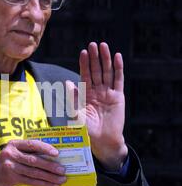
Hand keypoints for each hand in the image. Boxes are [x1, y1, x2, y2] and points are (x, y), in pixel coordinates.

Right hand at [0, 140, 65, 185]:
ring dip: (50, 177)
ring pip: (35, 172)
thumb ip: (27, 153)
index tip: (56, 153)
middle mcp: (11, 154)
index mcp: (13, 144)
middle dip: (51, 166)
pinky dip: (44, 184)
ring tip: (61, 179)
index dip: (45, 148)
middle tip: (63, 170)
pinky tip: (53, 185)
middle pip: (35, 160)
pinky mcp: (12, 178)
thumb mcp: (12, 154)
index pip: (32, 144)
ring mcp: (10, 166)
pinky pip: (31, 181)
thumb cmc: (5, 165)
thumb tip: (51, 157)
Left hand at [67, 42, 127, 170]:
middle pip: (96, 71)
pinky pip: (118, 80)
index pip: (85, 75)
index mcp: (86, 94)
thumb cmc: (87, 130)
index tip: (83, 52)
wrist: (103, 141)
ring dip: (105, 59)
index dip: (84, 64)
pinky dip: (118, 68)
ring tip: (104, 46)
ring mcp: (108, 93)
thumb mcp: (76, 115)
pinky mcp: (118, 97)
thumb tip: (67, 82)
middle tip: (93, 44)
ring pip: (107, 72)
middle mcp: (97, 91)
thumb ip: (72, 99)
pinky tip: (117, 57)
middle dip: (94, 58)